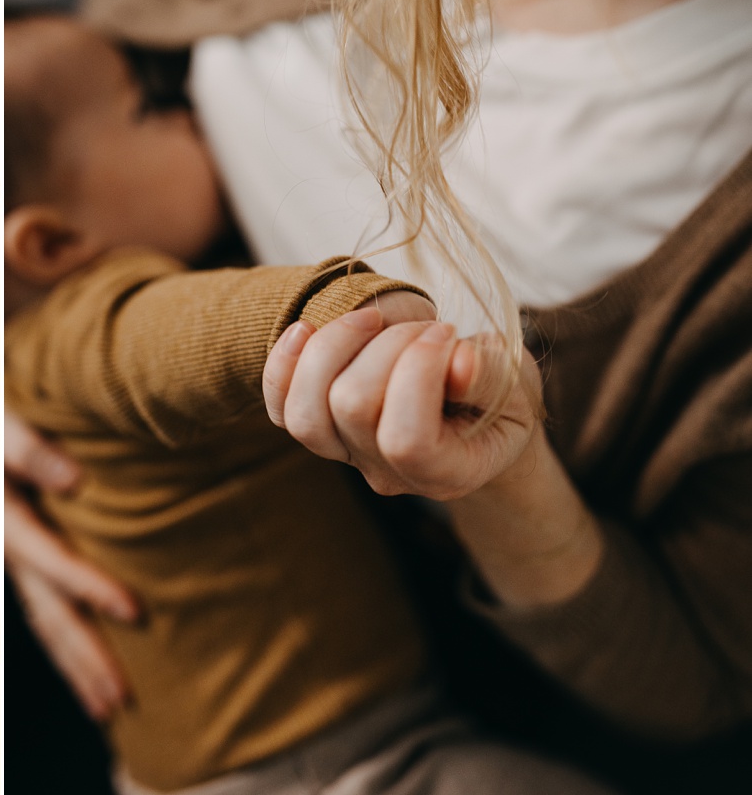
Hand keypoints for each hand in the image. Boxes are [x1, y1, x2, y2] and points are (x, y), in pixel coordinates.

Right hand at [4, 411, 138, 720]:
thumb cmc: (9, 422)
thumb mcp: (10, 428)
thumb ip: (32, 450)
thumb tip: (73, 478)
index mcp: (12, 518)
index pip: (53, 560)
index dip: (90, 586)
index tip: (135, 612)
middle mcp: (16, 552)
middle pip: (51, 613)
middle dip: (85, 657)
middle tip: (122, 699)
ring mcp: (24, 566)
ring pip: (50, 625)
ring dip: (79, 668)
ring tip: (112, 710)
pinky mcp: (35, 569)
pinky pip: (51, 616)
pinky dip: (72, 652)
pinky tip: (94, 681)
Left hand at [264, 307, 539, 500]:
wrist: (470, 412)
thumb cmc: (497, 396)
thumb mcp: (515, 384)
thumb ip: (492, 376)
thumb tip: (458, 364)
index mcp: (446, 473)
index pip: (407, 438)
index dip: (418, 373)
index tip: (447, 334)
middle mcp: (386, 473)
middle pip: (352, 407)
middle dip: (387, 347)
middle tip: (424, 329)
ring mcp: (346, 454)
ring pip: (305, 412)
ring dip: (334, 347)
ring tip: (372, 321)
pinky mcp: (319, 429)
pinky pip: (279, 408)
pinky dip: (283, 364)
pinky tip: (305, 329)